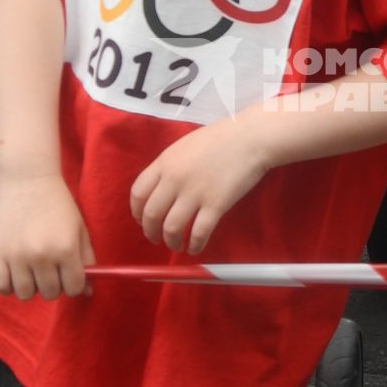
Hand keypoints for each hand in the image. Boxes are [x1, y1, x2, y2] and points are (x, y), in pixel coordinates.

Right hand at [0, 174, 93, 299]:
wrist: (29, 182)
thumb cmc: (58, 205)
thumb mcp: (79, 230)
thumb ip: (86, 260)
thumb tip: (88, 292)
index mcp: (66, 250)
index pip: (73, 288)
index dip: (73, 284)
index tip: (68, 275)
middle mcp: (42, 256)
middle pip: (50, 293)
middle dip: (53, 285)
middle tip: (50, 269)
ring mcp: (18, 257)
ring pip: (25, 294)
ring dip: (31, 287)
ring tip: (32, 271)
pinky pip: (1, 287)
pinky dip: (8, 286)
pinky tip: (15, 274)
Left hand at [131, 119, 271, 253]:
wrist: (250, 138)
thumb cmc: (219, 139)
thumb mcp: (184, 147)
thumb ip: (169, 166)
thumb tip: (160, 190)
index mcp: (164, 163)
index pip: (138, 193)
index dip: (137, 212)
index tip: (143, 220)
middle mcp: (174, 180)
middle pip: (152, 214)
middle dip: (151, 232)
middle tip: (157, 239)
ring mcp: (195, 193)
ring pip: (172, 228)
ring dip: (171, 242)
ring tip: (176, 246)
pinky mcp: (216, 205)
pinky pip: (199, 232)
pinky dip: (194, 245)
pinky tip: (195, 248)